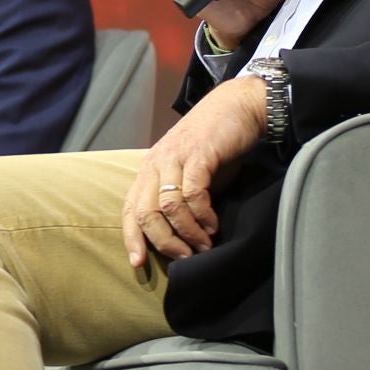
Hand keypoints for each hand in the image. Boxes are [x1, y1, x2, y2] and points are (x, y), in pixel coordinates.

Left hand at [120, 77, 267, 269]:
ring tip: (204, 245)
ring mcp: (175, 157)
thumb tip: (181, 237)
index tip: (138, 264)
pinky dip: (202, 214)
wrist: (239, 106)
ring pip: (168, 206)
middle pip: (146, 213)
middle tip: (185, 258)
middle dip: (164, 242)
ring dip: (187, 232)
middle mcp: (156, 163)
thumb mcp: (191, 174)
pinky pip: (193, 193)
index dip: (131, 238)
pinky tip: (214, 224)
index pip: (130, 208)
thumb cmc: (216, 145)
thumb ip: (181, 199)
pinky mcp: (198, 154)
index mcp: (150, 169)